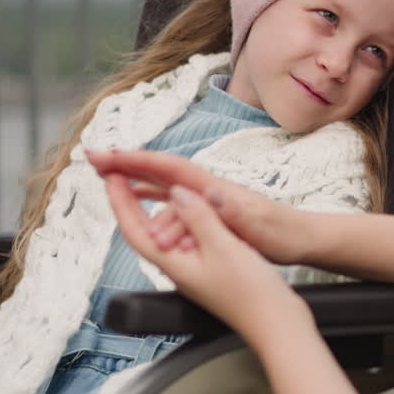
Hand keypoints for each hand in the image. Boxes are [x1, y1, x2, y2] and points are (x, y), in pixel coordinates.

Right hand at [87, 149, 314, 264]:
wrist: (302, 238)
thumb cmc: (281, 233)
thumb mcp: (256, 225)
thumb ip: (229, 210)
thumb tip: (201, 193)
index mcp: (214, 189)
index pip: (168, 169)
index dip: (136, 161)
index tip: (106, 155)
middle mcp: (208, 187)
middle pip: (160, 169)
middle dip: (126, 161)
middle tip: (91, 156)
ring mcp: (209, 196)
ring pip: (165, 182)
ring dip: (135, 175)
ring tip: (105, 172)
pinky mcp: (212, 208)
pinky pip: (174, 198)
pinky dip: (153, 193)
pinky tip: (140, 196)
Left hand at [103, 172, 310, 340]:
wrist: (276, 324)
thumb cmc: (252, 294)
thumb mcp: (224, 248)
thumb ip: (199, 219)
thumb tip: (178, 194)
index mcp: (175, 265)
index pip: (136, 230)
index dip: (121, 202)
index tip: (112, 176)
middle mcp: (180, 268)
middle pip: (144, 233)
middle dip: (128, 204)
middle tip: (120, 176)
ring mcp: (195, 270)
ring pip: (165, 235)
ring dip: (153, 210)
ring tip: (148, 187)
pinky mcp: (212, 270)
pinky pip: (187, 239)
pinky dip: (181, 220)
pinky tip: (189, 213)